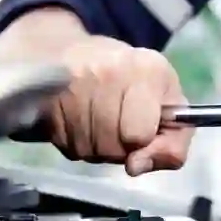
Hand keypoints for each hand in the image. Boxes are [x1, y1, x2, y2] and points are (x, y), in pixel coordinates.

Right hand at [45, 36, 192, 175]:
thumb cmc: (136, 80)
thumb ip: (172, 144)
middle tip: (120, 123)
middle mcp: (105, 74)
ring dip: (98, 148)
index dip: (142, 139)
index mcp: (144, 71)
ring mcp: (71, 86)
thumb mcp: (170, 105)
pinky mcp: (48, 102)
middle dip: (120, 148)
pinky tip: (82, 122)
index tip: (142, 124)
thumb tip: (135, 168)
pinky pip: (67, 147)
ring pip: (89, 151)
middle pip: (112, 148)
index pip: (138, 134)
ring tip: (101, 122)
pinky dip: (77, 144)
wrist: (82, 53)